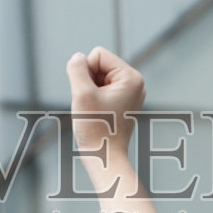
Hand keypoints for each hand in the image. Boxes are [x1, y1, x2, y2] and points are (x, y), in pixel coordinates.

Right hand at [66, 46, 144, 161]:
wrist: (105, 157)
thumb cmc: (96, 129)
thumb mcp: (81, 94)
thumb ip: (77, 69)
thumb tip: (77, 57)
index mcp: (131, 77)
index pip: (98, 55)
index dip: (85, 71)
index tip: (89, 94)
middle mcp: (135, 83)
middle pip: (100, 65)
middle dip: (89, 81)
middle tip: (92, 104)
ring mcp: (131, 93)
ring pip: (99, 77)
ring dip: (90, 90)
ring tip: (95, 110)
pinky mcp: (124, 102)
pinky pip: (102, 89)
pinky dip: (94, 98)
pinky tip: (97, 113)